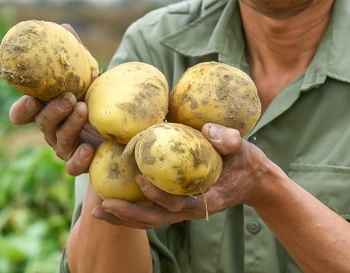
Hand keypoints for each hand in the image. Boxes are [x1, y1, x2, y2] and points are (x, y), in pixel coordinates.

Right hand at [7, 23, 102, 175]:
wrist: (119, 121)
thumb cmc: (94, 95)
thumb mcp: (86, 74)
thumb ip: (74, 54)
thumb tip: (64, 26)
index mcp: (45, 110)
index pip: (21, 114)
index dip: (21, 109)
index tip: (32, 99)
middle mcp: (51, 130)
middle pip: (42, 124)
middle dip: (53, 111)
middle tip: (68, 98)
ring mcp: (65, 147)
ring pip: (59, 142)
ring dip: (69, 126)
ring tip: (83, 109)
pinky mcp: (81, 162)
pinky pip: (73, 167)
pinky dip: (78, 159)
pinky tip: (88, 149)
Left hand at [90, 123, 270, 228]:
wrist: (253, 180)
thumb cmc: (246, 162)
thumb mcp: (243, 148)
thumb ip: (228, 140)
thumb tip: (207, 130)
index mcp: (207, 199)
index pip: (179, 203)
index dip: (159, 196)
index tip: (140, 181)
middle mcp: (191, 209)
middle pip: (156, 219)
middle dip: (129, 215)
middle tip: (104, 205)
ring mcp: (182, 209)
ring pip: (149, 220)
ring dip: (123, 218)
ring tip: (96, 211)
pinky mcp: (176, 205)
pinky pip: (150, 212)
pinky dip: (129, 211)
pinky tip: (108, 205)